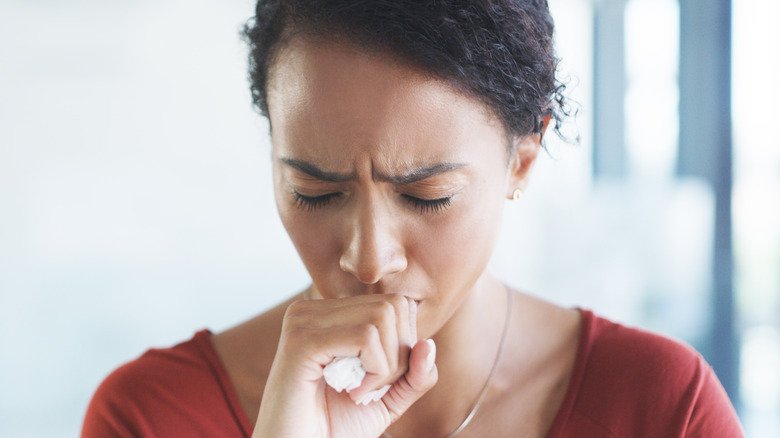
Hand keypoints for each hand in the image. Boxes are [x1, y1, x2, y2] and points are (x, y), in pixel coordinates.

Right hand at [252, 293, 437, 437]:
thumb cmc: (334, 428)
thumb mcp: (387, 399)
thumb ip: (414, 373)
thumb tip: (429, 344)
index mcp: (329, 314)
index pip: (394, 303)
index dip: (404, 344)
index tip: (381, 380)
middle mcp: (313, 309)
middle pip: (391, 306)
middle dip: (399, 354)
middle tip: (374, 388)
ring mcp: (303, 321)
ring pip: (381, 317)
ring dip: (387, 365)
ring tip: (361, 392)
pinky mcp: (302, 341)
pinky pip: (365, 336)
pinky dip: (375, 370)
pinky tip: (353, 393)